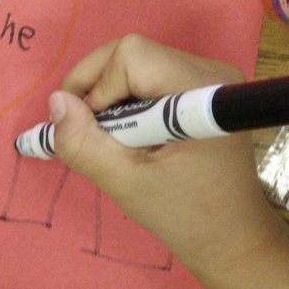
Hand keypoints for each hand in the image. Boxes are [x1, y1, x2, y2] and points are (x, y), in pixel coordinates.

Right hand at [47, 34, 284, 279]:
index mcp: (198, 91)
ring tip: (113, 139)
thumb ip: (84, 144)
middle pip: (130, 53)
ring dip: (109, 97)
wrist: (232, 235)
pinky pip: (147, 75)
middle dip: (97, 88)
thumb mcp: (125, 183)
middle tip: (88, 132)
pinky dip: (125, 100)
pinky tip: (130, 134)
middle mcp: (209, 71)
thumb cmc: (184, 214)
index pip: (130, 56)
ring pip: (135, 62)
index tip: (91, 131)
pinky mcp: (201, 87)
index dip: (98, 87)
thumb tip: (56, 102)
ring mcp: (208, 77)